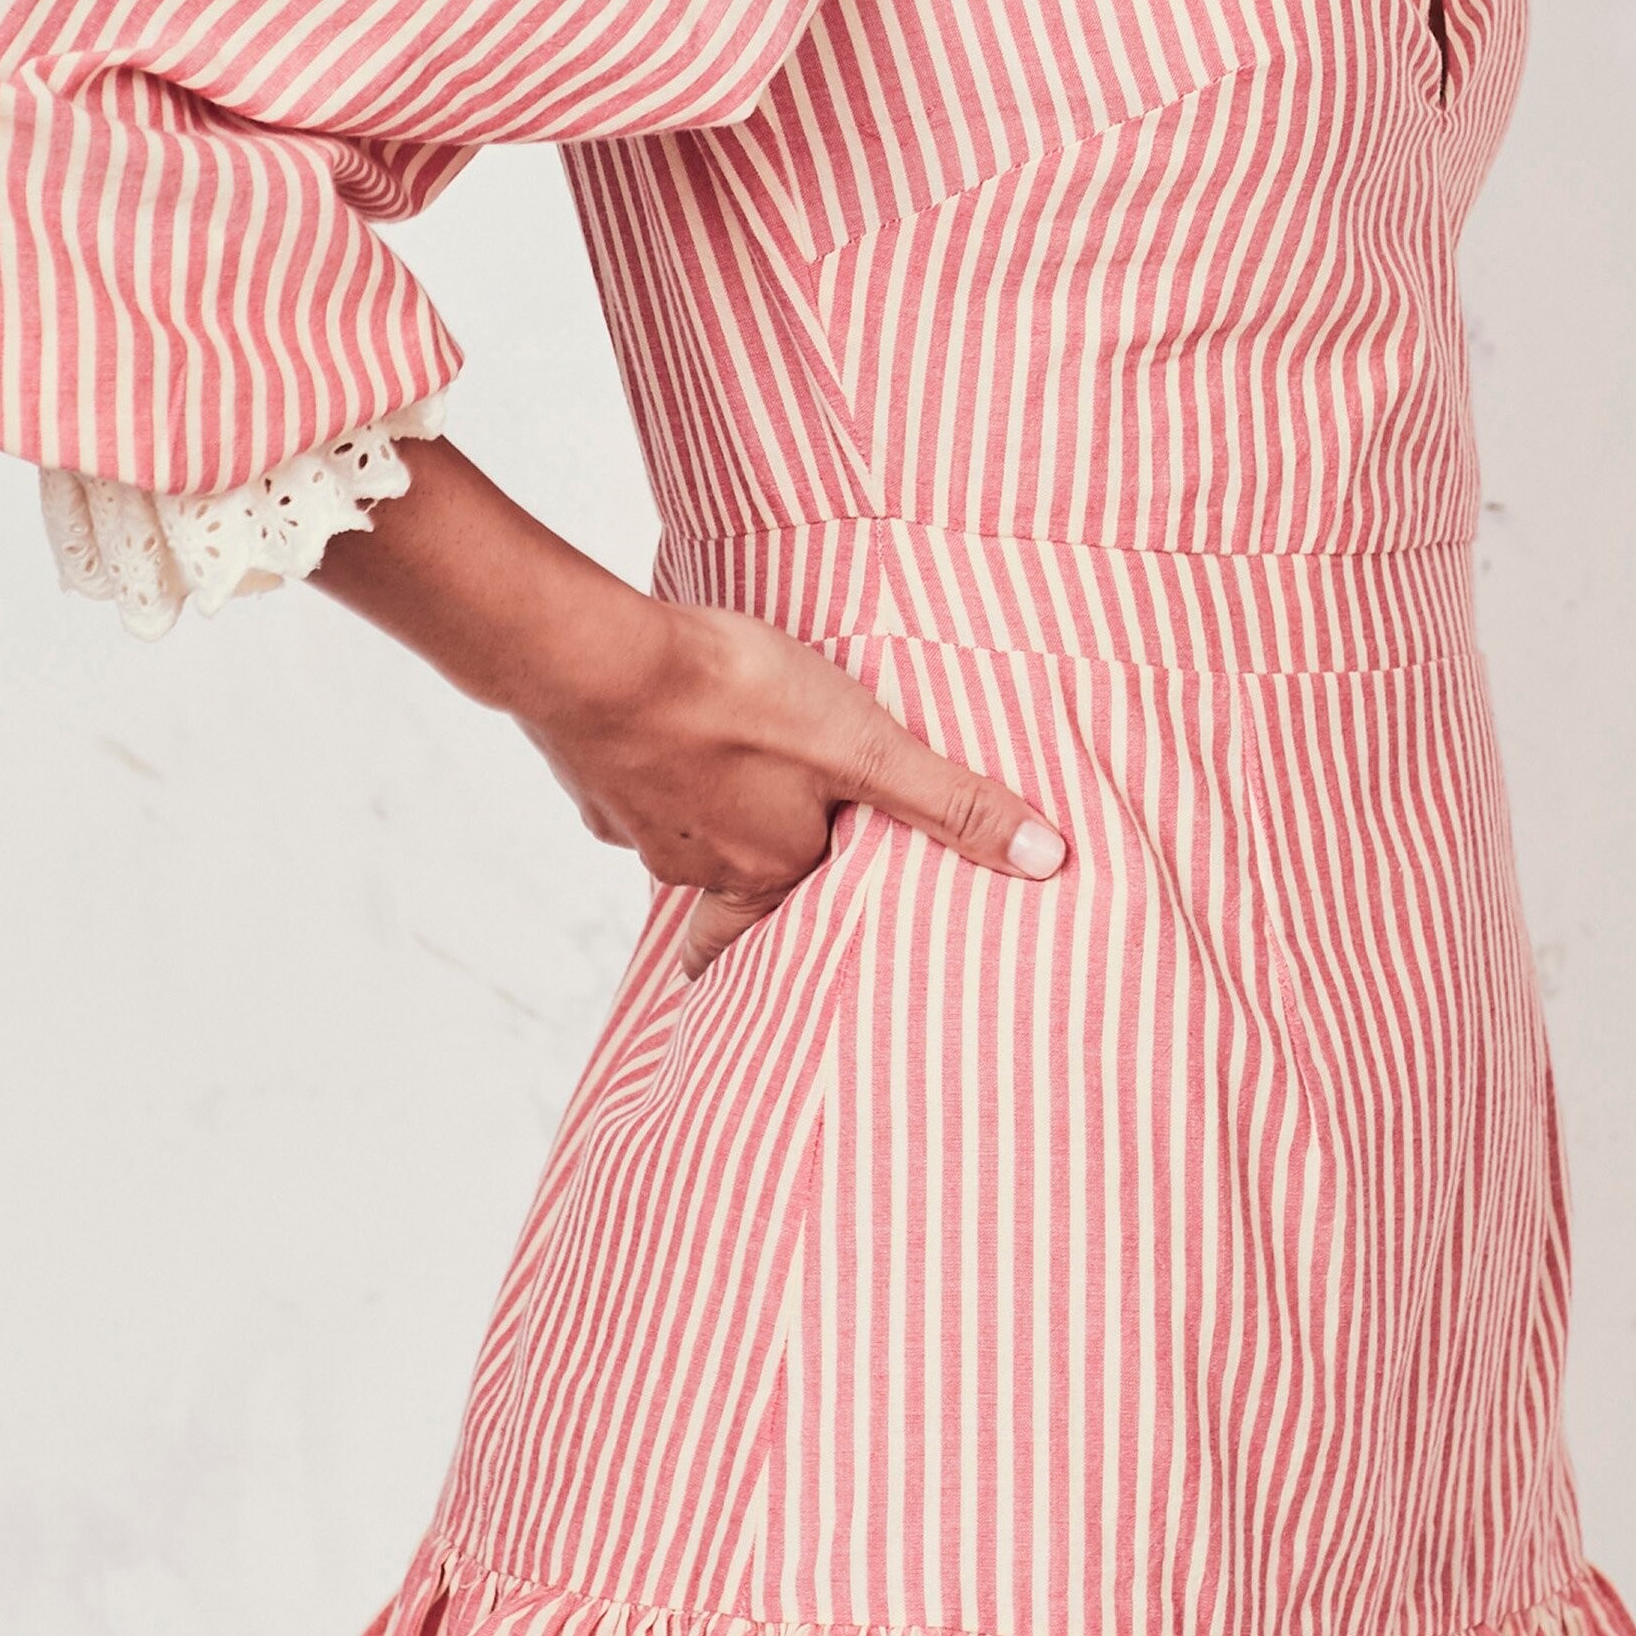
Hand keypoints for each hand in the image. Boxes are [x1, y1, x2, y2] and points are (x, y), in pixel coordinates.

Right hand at [529, 593, 1065, 972]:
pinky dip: (644, 763)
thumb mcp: (868, 746)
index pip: (772, 928)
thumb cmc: (735, 700)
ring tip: (715, 778)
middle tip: (753, 871)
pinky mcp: (589, 770)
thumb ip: (950, 801)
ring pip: (676, 829)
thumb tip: (1046, 860)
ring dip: (695, 810)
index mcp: (763, 868)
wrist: (596, 660)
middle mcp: (693, 862)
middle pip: (726, 879)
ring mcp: (631, 820)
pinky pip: (625, 780)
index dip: (776, 942)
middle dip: (743, 871)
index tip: (763, 975)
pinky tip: (654, 730)